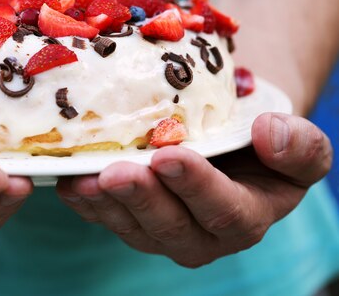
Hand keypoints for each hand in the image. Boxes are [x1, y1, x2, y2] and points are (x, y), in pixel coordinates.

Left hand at [56, 113, 331, 266]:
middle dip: (140, 199)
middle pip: (169, 226)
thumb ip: (299, 146)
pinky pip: (103, 216)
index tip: (170, 156)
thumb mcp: (296, 143)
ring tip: (80, 178)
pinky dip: (82, 200)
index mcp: (246, 216)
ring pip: (129, 226)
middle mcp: (201, 234)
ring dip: (103, 203)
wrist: (228, 142)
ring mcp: (160, 229)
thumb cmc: (260, 141)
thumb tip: (270, 131)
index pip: (224, 210)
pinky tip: (66, 179)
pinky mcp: (130, 218)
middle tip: (115, 173)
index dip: (196, 186)